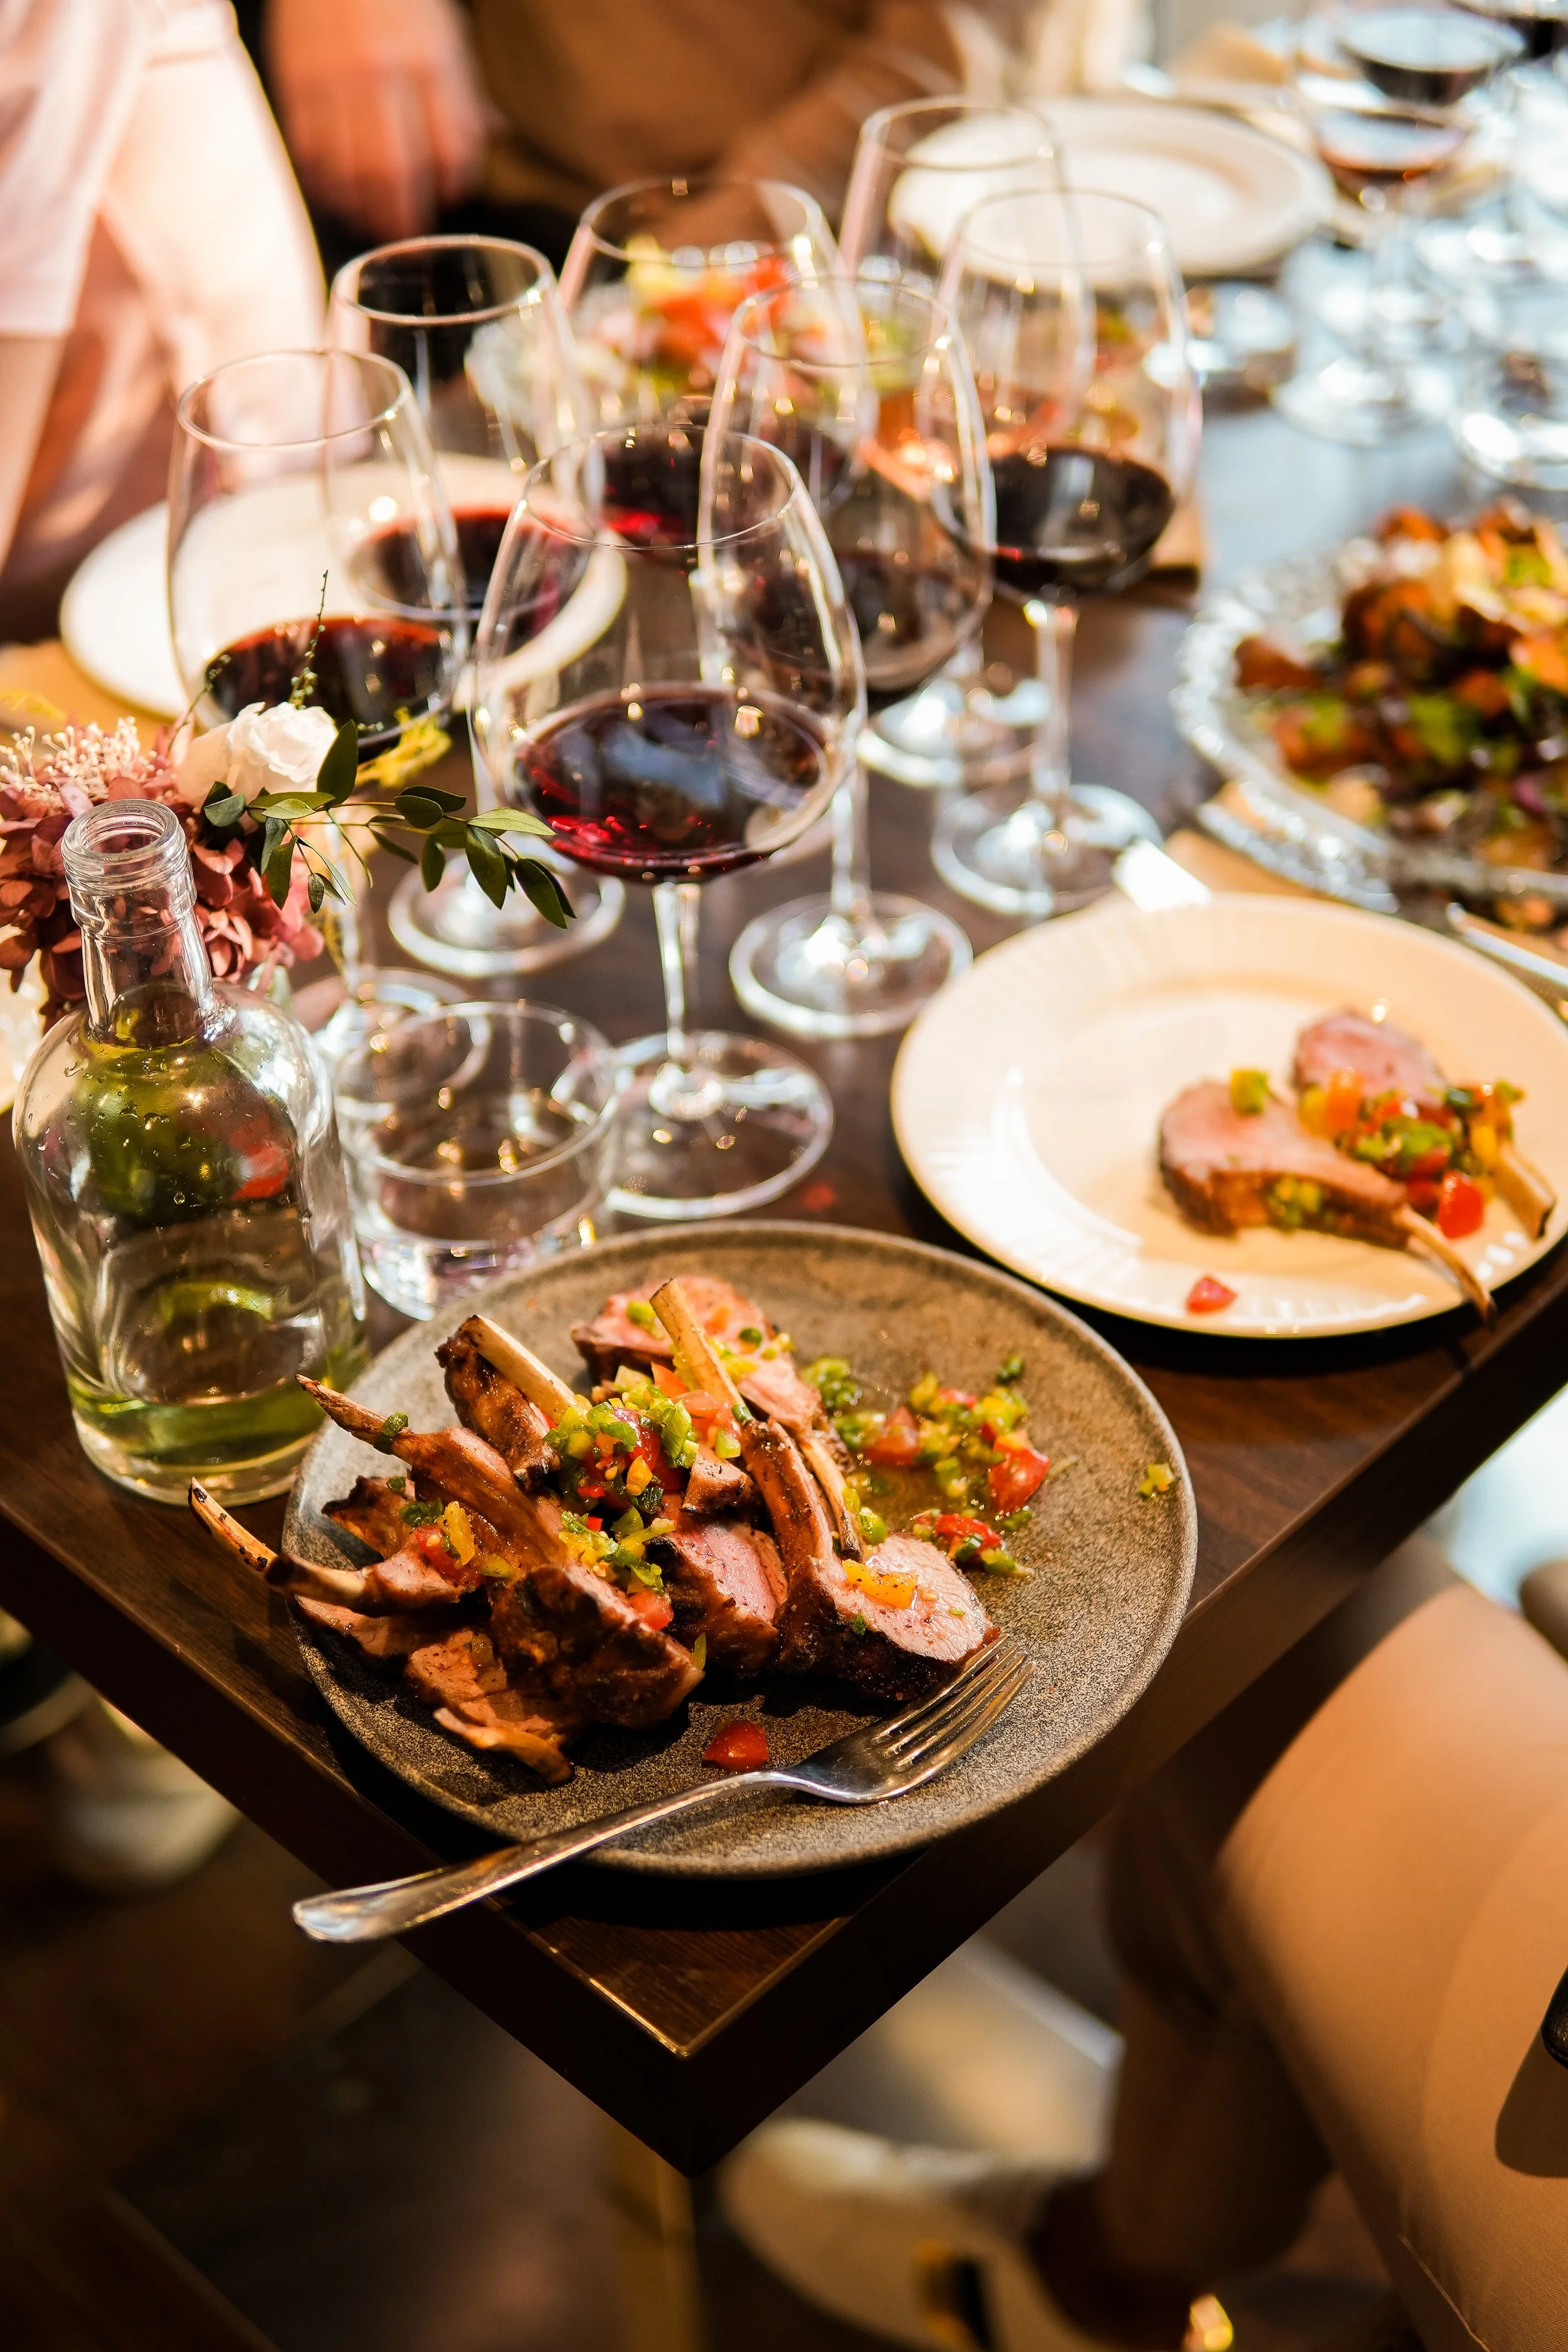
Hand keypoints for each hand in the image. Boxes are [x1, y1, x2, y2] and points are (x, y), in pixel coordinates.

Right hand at [266, 0, 487, 241]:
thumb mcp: (446, 33)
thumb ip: (465, 90)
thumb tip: (497, 136)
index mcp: (429, 61)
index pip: (452, 146)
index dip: (454, 184)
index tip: (450, 195)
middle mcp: (382, 73)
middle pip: (396, 170)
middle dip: (404, 215)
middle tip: (408, 233)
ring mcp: (335, 79)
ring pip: (349, 170)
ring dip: (362, 209)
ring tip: (371, 221)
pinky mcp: (296, 82)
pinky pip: (310, 151)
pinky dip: (324, 183)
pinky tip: (337, 191)